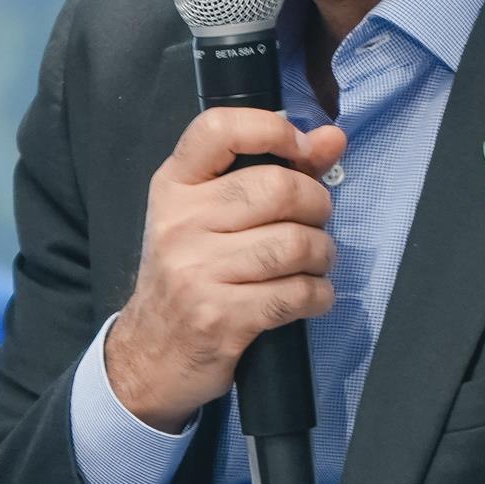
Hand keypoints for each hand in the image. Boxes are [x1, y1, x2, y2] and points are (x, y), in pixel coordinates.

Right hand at [105, 108, 348, 429]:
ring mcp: (196, 271)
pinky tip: (309, 297)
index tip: (302, 149)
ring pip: (295, 243)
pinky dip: (319, 295)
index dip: (272, 129)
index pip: (219, 130)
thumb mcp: (212, 216)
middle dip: (317, 205)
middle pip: (278, 188)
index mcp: (174, 186)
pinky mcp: (220, 317)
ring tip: (314, 263)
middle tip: (315, 223)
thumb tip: (333, 138)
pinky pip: (297, 293)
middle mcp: (179, 222)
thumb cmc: (190, 274)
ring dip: (322, 255)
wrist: (151, 354)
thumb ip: (273, 171)